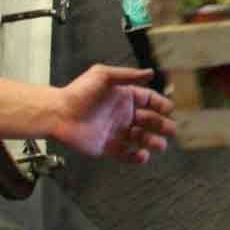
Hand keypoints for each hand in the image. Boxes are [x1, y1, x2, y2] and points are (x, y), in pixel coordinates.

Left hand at [49, 64, 175, 164]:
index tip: (169, 110)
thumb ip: (128, 75)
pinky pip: (127, 155)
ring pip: (142, 139)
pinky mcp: (108, 148)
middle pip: (150, 121)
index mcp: (124, 97)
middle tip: (171, 130)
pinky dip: (137, 157)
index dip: (161, 104)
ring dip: (153, 141)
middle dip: (162, 125)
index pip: (149, 100)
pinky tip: (143, 155)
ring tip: (160, 145)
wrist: (58, 114)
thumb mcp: (103, 76)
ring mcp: (117, 132)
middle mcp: (123, 115)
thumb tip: (151, 72)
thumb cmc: (79, 93)